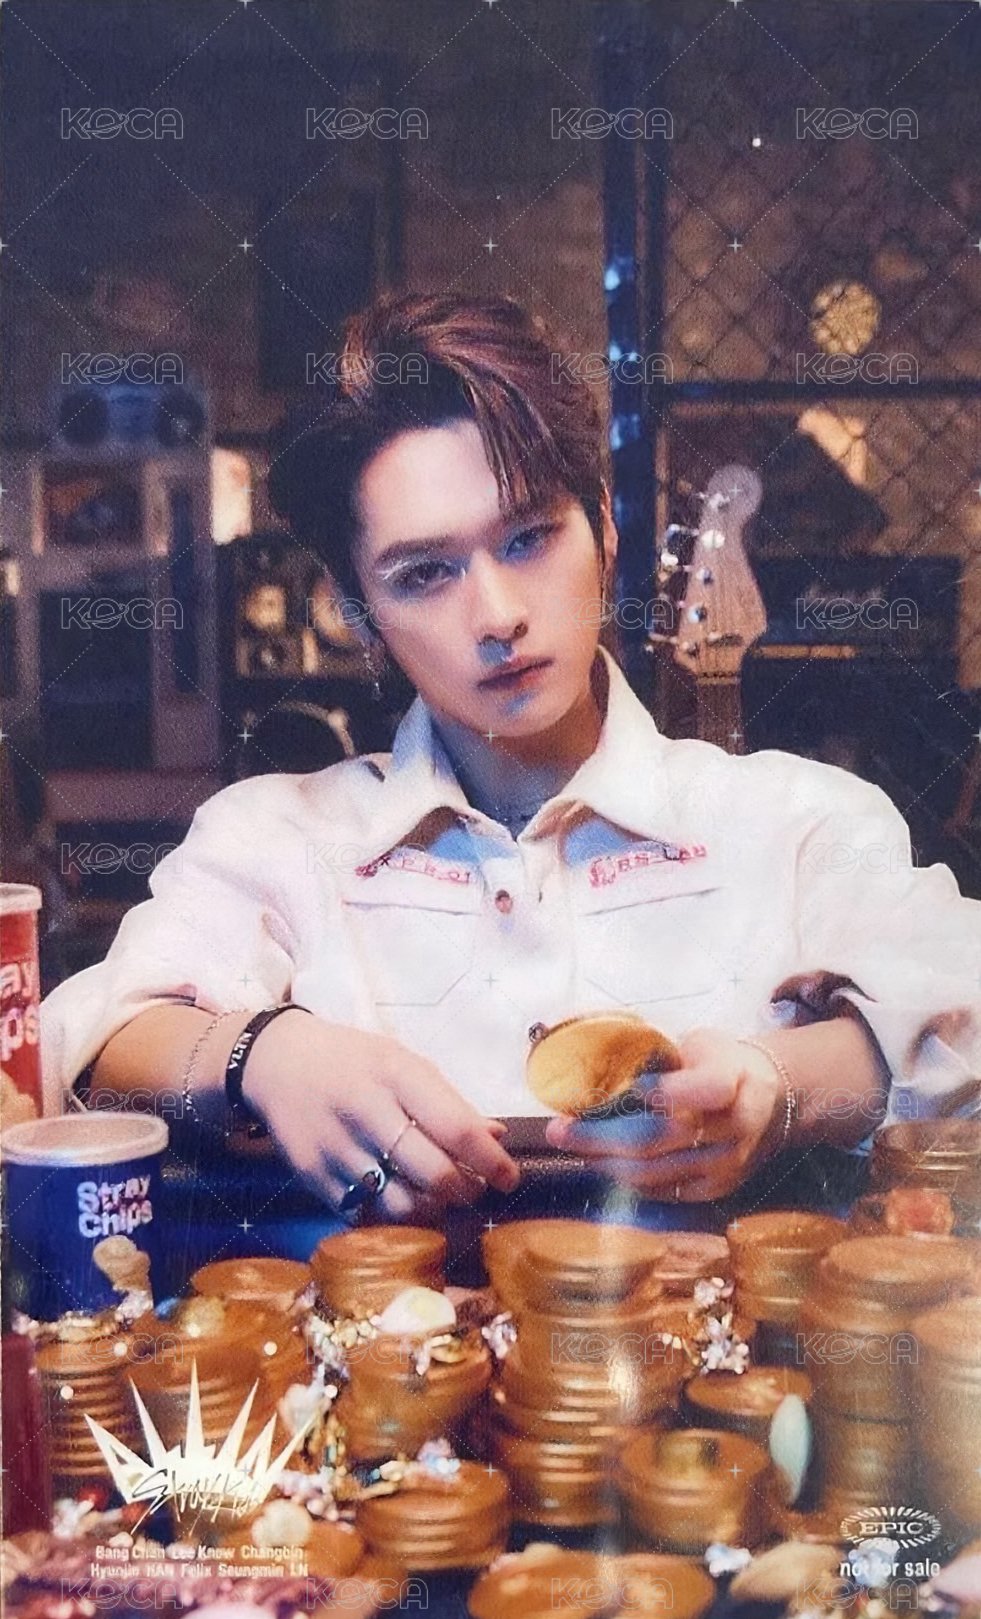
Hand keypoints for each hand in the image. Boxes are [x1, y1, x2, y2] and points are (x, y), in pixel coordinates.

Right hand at [244, 1011, 519, 1218]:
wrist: (276, 1064)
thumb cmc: (353, 1062)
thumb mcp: (402, 1063)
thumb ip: (448, 1102)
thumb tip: (496, 1139)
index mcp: (396, 1074)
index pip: (456, 1127)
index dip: (491, 1161)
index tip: (511, 1178)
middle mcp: (365, 1110)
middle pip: (433, 1173)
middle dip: (464, 1190)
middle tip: (473, 1188)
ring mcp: (336, 1148)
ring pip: (401, 1204)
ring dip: (431, 1209)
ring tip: (438, 1195)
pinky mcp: (312, 1177)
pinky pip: (365, 1214)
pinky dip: (390, 1214)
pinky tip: (397, 1197)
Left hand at [543, 1027, 783, 1201]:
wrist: (770, 1099)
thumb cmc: (721, 1063)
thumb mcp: (699, 1042)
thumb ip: (657, 1051)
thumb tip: (584, 1046)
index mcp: (735, 1079)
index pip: (704, 1088)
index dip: (663, 1091)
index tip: (624, 1087)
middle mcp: (736, 1127)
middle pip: (660, 1138)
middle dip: (601, 1137)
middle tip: (559, 1129)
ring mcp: (727, 1164)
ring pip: (654, 1172)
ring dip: (603, 1161)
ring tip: (570, 1144)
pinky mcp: (716, 1189)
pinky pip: (662, 1191)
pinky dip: (625, 1178)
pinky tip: (600, 1161)